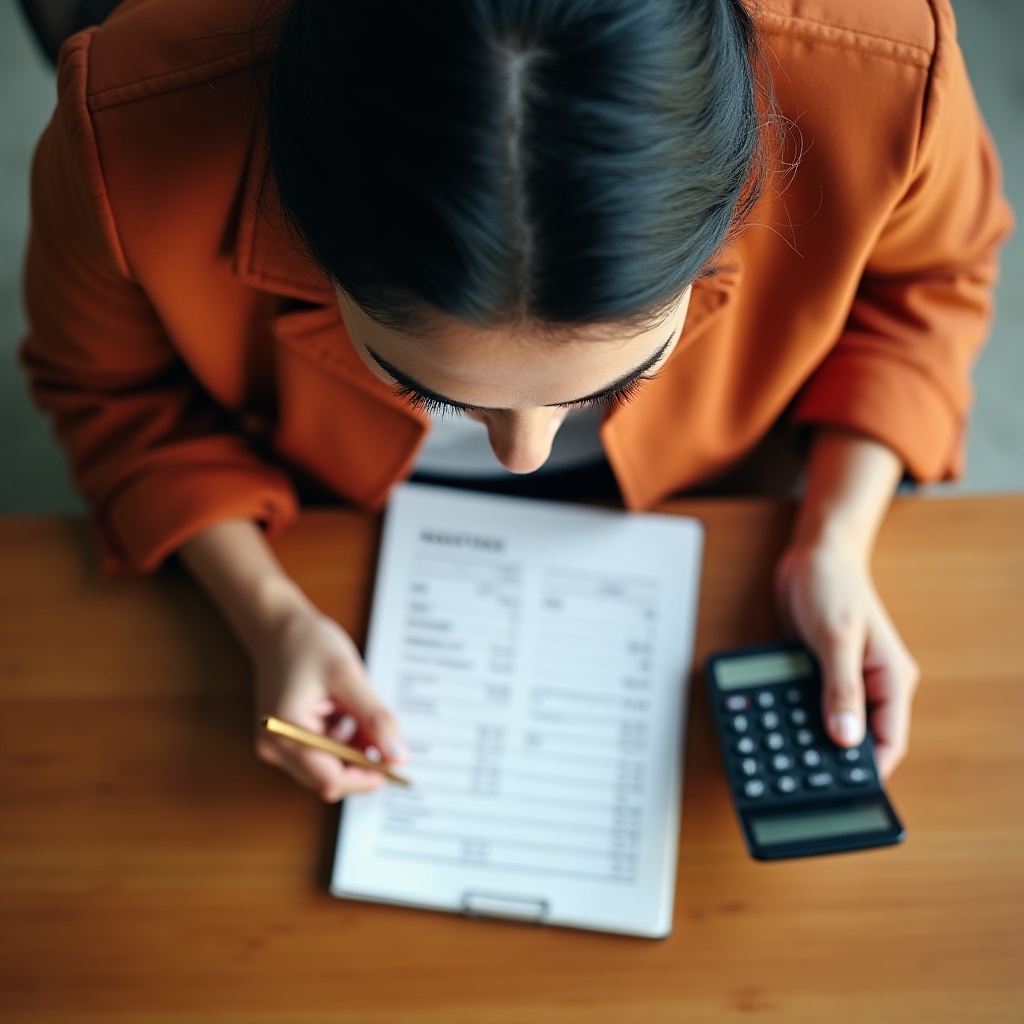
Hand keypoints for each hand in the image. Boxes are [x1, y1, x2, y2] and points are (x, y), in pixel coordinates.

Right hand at [252, 604, 408, 801]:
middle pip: (329, 778)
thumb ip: (375, 719)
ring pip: (327, 769)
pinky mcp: (284, 740)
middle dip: (362, 763)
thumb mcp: (349, 677)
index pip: (330, 779)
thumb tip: (399, 756)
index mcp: (287, 731)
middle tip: (385, 734)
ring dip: (353, 752)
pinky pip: (320, 756)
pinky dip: (342, 743)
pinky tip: (345, 714)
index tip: (395, 765)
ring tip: (358, 712)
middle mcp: (275, 746)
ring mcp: (277, 745)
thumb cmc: (308, 644)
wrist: (279, 628)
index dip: (366, 778)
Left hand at [774, 541, 918, 777]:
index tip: (842, 794)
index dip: (868, 772)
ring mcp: (847, 680)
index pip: (888, 740)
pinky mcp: (822, 672)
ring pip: (835, 724)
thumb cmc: (833, 585)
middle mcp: (873, 684)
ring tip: (789, 758)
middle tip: (805, 780)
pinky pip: (814, 704)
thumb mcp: (837, 638)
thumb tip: (845, 739)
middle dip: (836, 758)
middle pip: (861, 738)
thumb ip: (841, 689)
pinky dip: (799, 716)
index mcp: (891, 679)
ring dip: (814, 738)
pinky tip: (779, 726)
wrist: (813, 554)